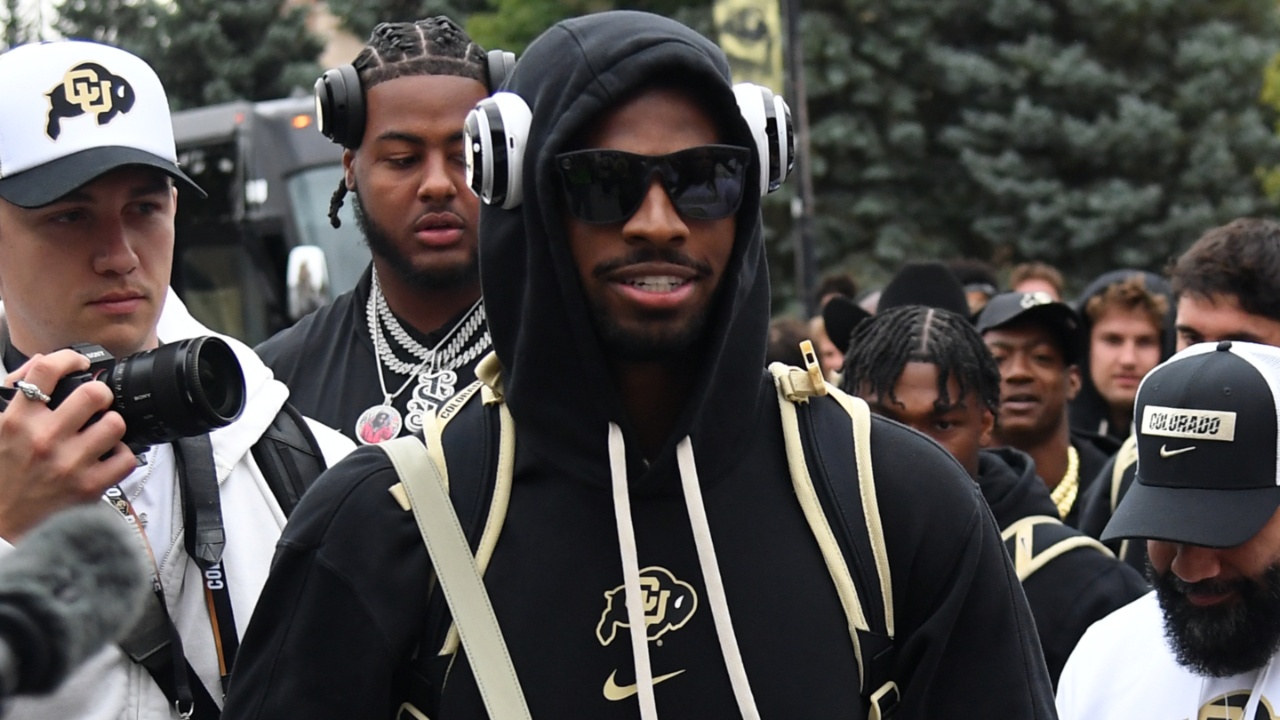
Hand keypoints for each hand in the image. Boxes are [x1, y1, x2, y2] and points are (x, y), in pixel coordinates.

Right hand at [0, 350, 134, 539]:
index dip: (68, 358)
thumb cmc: (2, 475)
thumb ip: (14, 392)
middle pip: (93, 394)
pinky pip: (126, 458)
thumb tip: (42, 362)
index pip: (45, 370)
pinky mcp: (90, 487)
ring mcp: (69, 463)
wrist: (1, 525)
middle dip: (99, 394)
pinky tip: (106, 457)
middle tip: (96, 402)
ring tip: (101, 431)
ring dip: (112, 425)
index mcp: (16, 421)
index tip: (78, 362)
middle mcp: (43, 439)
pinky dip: (120, 455)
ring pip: (115, 424)